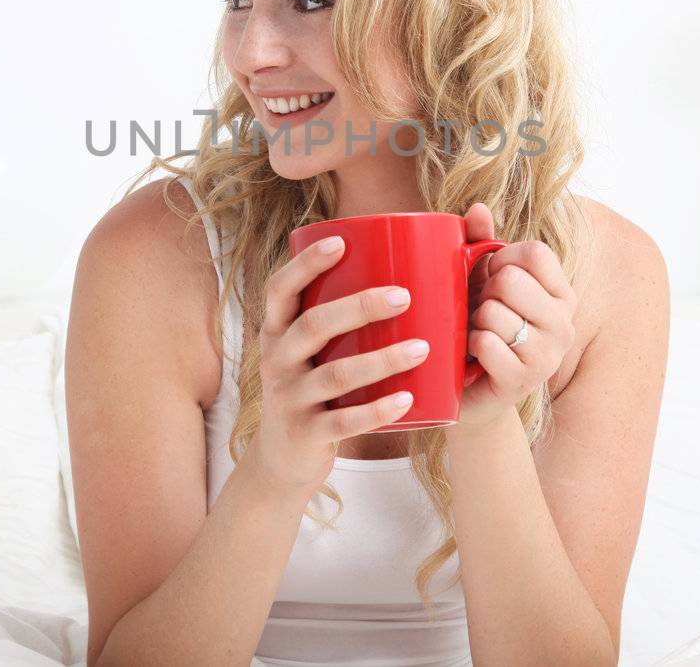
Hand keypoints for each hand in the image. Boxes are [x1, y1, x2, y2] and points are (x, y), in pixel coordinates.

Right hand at [244, 235, 429, 495]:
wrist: (283, 456)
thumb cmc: (312, 386)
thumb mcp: (308, 351)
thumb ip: (335, 319)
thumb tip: (400, 270)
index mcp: (276, 332)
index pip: (280, 289)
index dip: (305, 265)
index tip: (341, 242)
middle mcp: (277, 360)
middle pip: (312, 325)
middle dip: (358, 307)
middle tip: (404, 296)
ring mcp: (289, 398)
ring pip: (335, 375)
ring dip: (382, 360)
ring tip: (422, 349)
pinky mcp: (306, 433)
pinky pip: (344, 422)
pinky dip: (377, 411)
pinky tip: (407, 399)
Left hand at [453, 203, 579, 430]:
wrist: (468, 389)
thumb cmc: (478, 324)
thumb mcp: (479, 278)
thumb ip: (479, 239)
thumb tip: (478, 208)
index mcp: (562, 293)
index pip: (534, 253)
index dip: (500, 258)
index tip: (491, 277)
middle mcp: (564, 324)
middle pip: (510, 280)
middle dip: (483, 292)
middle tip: (481, 312)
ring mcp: (547, 356)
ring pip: (493, 312)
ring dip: (472, 321)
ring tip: (477, 334)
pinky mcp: (522, 381)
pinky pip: (486, 343)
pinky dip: (469, 345)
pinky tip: (473, 356)